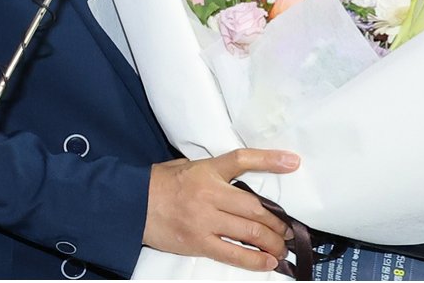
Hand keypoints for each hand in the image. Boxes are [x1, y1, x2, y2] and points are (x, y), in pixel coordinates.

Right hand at [144, 148, 299, 271]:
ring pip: (249, 232)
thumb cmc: (159, 183)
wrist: (131, 204)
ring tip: (282, 248)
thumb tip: (240, 181)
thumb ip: (214, 172)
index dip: (270, 160)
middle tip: (287, 230)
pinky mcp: (198, 242)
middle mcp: (209, 193)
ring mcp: (204, 219)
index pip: (243, 160)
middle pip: (255, 207)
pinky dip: (254, 260)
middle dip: (277, 222)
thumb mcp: (187, 166)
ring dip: (271, 242)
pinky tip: (268, 262)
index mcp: (207, 169)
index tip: (292, 162)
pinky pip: (233, 253)